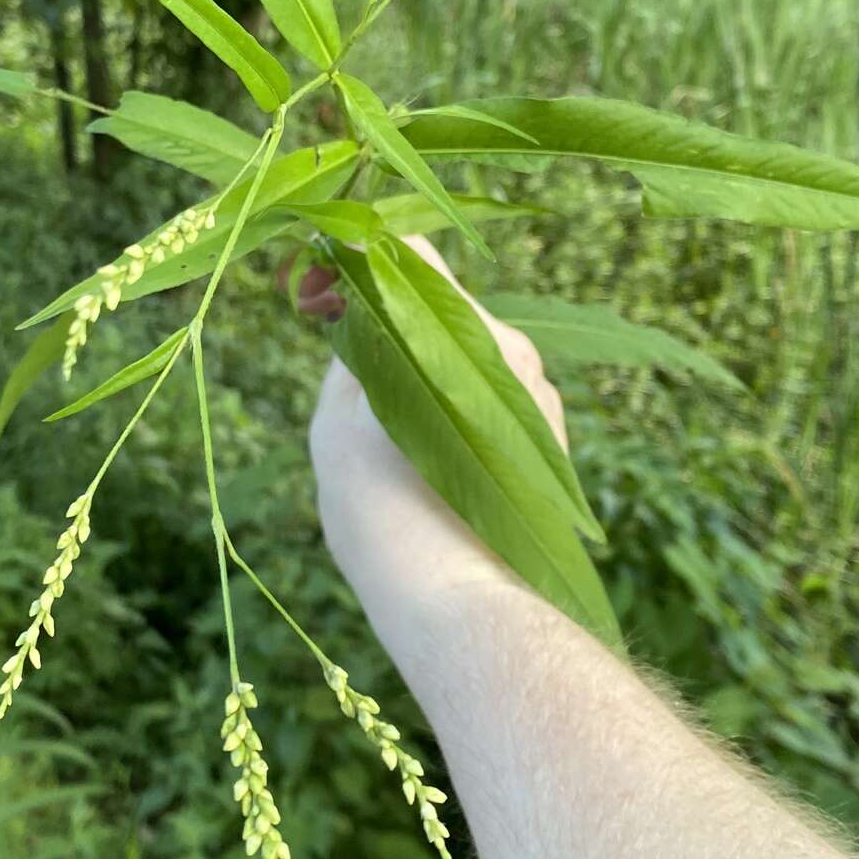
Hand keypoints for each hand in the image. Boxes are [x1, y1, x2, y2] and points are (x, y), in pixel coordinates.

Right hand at [303, 236, 568, 634]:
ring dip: (414, 357)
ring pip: (461, 352)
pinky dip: (447, 400)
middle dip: (379, 311)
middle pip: (437, 303)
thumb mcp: (340, 420)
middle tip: (327, 339)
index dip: (349, 258)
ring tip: (370, 410)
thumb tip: (355, 313)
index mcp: (460, 335)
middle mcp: (511, 352)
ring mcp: (536, 395)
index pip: (408, 252)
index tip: (311, 294)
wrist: (464, 606)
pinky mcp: (546, 437)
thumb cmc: (388, 515)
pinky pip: (485, 394)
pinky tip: (415, 447)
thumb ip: (353, 351)